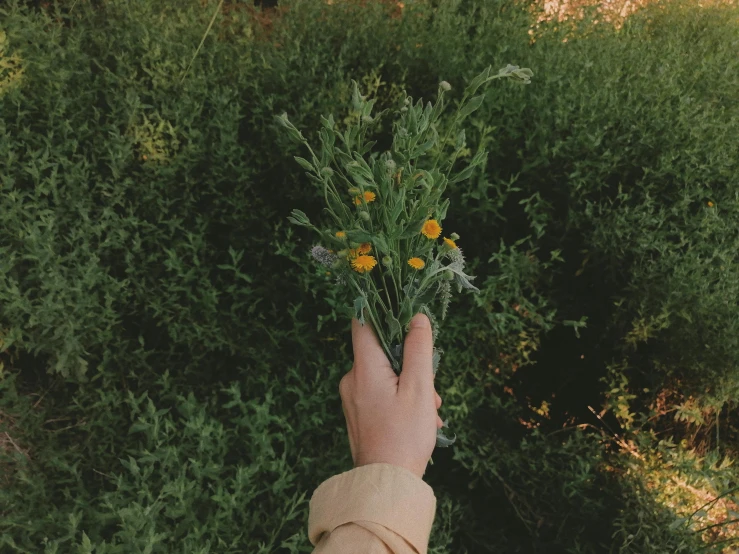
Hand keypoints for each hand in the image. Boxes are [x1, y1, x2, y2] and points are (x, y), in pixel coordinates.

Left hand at [339, 313, 443, 478]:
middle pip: (382, 352)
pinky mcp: (358, 413)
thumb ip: (418, 349)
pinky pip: (381, 394)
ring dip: (411, 386)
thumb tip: (417, 318)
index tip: (405, 315)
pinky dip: (402, 400)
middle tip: (430, 389)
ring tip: (429, 412)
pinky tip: (420, 421)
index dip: (383, 312)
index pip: (363, 322)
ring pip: (386, 375)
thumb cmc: (403, 436)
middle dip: (411, 364)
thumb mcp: (419, 388)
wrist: (385, 483)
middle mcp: (352, 379)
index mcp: (363, 368)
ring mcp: (353, 398)